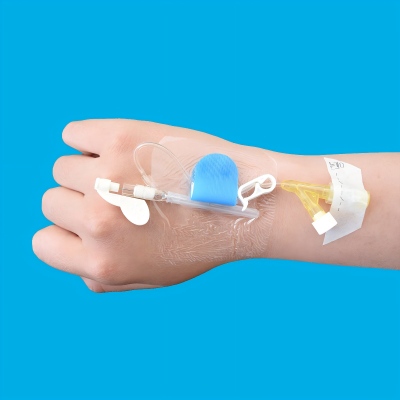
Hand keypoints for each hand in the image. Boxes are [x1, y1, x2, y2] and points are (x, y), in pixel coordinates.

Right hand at [32, 119, 274, 291]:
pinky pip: (74, 132)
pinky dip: (90, 138)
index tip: (92, 223)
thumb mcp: (150, 277)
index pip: (43, 243)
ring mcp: (108, 175)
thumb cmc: (201, 240)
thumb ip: (101, 274)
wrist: (245, 202)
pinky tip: (122, 148)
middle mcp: (97, 222)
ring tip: (130, 174)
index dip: (67, 232)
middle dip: (81, 199)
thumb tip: (73, 251)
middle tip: (120, 196)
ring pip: (64, 166)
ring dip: (91, 170)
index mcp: (101, 263)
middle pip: (52, 200)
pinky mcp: (123, 137)